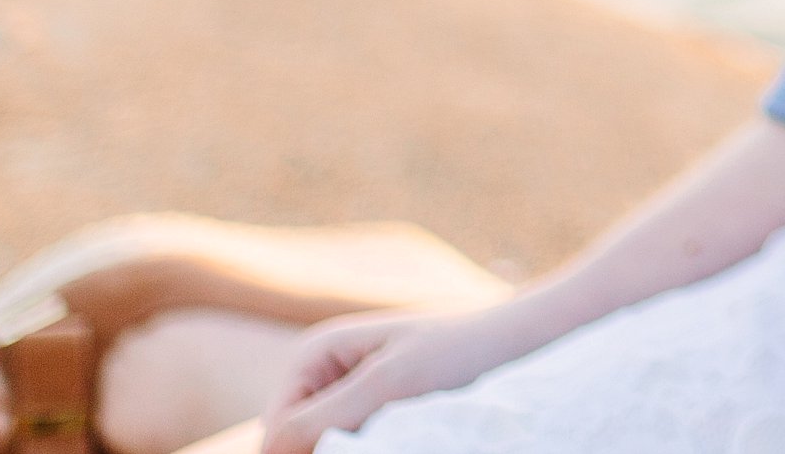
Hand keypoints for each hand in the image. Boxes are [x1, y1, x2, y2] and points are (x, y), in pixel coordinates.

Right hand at [261, 301, 549, 453]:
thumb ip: (323, 419)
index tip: (363, 445)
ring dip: (354, 448)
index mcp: (312, 354)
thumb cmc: (458, 351)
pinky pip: (352, 443)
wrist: (517, 342)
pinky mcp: (372, 412)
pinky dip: (371, 447)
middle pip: (295, 443)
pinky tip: (405, 437)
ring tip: (403, 433)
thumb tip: (267, 452)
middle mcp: (321, 374)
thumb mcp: (388, 385)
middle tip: (388, 436)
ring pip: (324, 447)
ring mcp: (345, 395)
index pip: (275, 433)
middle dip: (328, 450)